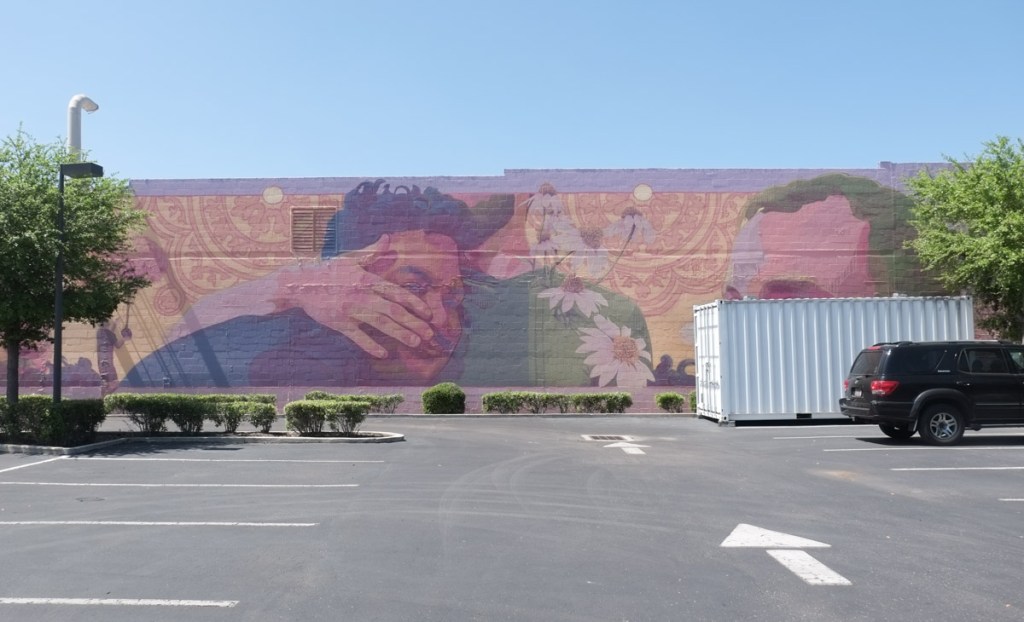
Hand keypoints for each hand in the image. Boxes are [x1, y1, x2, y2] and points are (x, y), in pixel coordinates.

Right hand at [277, 235, 436, 358]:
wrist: (299, 283)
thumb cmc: (328, 271)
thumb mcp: (351, 259)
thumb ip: (372, 252)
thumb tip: (387, 238)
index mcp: (367, 279)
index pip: (396, 292)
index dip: (414, 302)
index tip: (429, 312)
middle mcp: (361, 295)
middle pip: (392, 310)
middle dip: (413, 322)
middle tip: (429, 333)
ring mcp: (350, 310)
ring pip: (379, 324)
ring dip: (399, 334)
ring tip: (415, 342)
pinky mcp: (339, 323)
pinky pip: (358, 337)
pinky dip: (371, 345)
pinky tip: (384, 354)